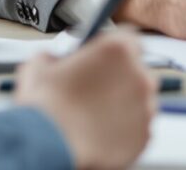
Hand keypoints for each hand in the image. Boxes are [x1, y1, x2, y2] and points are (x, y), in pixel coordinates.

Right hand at [14, 29, 155, 169]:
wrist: (47, 146)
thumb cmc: (46, 107)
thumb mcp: (40, 65)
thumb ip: (56, 57)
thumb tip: (54, 62)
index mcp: (117, 50)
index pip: (129, 39)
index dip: (114, 51)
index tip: (104, 61)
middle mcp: (138, 76)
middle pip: (135, 72)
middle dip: (119, 80)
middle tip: (95, 92)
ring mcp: (145, 108)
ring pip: (139, 102)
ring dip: (122, 106)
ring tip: (95, 117)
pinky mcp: (144, 136)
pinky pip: (138, 128)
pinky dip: (124, 131)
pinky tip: (101, 134)